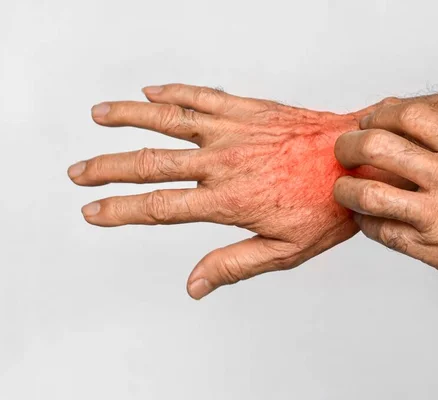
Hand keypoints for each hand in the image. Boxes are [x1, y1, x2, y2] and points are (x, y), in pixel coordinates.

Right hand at [68, 84, 407, 298]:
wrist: (358, 162)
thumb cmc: (327, 207)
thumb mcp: (285, 250)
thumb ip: (235, 263)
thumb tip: (194, 284)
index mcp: (228, 199)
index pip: (160, 207)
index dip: (120, 210)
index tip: (92, 211)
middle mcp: (224, 161)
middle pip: (152, 162)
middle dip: (109, 167)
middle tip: (79, 170)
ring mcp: (235, 131)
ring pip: (169, 120)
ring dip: (130, 116)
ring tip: (100, 114)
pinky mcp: (250, 110)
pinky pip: (204, 96)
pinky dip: (175, 93)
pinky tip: (154, 91)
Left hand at [333, 103, 437, 328]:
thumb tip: (436, 127)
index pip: (412, 116)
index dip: (380, 115)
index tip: (369, 123)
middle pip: (378, 147)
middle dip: (349, 146)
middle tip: (343, 152)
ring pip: (369, 194)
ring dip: (347, 189)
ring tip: (344, 189)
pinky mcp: (432, 251)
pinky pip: (381, 232)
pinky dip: (366, 224)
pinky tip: (367, 220)